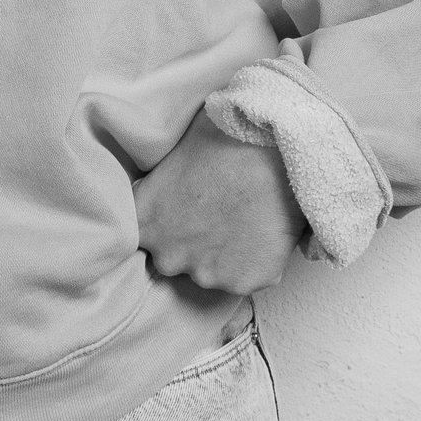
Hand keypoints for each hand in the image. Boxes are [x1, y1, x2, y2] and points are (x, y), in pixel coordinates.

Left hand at [131, 113, 302, 297]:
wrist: (279, 152)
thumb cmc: (228, 137)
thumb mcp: (177, 151)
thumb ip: (160, 181)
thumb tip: (161, 181)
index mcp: (145, 221)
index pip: (141, 235)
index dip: (163, 224)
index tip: (181, 212)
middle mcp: (167, 256)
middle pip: (173, 258)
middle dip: (191, 243)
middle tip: (217, 214)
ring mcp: (206, 274)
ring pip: (211, 271)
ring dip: (224, 255)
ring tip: (245, 221)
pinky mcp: (243, 283)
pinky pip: (246, 277)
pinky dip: (254, 262)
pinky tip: (263, 233)